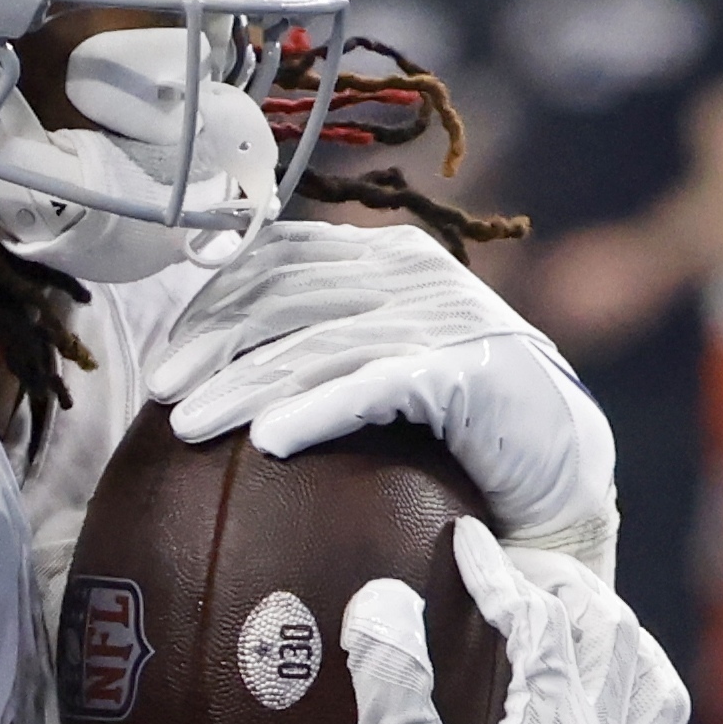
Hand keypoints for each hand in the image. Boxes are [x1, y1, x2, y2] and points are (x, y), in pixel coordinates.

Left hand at [159, 219, 617, 565]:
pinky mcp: (467, 371)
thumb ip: (330, 346)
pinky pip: (375, 386)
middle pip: (288, 297)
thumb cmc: (461, 430)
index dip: (214, 300)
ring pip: (320, 345)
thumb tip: (223, 366)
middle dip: (214, 344)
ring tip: (189, 426)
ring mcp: (444, 318)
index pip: (281, 258)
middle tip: (159, 392)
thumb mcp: (388, 366)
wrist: (563, 466)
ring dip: (245, 386)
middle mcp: (414, 274)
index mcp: (388, 259)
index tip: (167, 355)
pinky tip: (268, 441)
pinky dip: (317, 410)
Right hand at [323, 529, 680, 723]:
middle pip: (610, 636)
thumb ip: (390, 666)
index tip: (464, 540)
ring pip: (652, 687)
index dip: (498, 572)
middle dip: (563, 589)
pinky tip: (589, 695)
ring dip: (619, 639)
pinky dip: (628, 700)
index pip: (538, 623)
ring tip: (574, 616)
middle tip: (514, 569)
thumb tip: (385, 593)